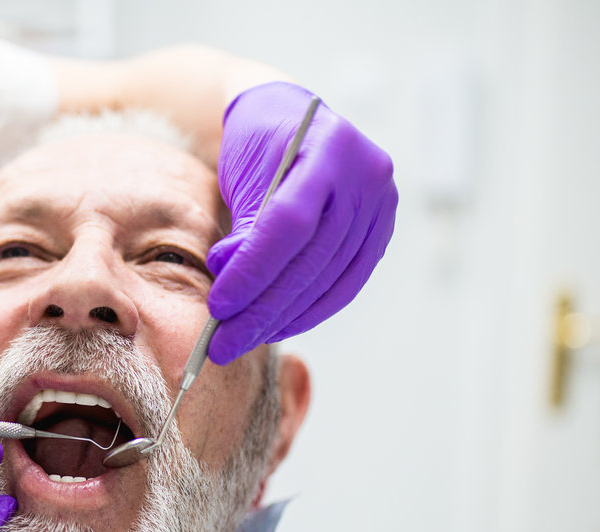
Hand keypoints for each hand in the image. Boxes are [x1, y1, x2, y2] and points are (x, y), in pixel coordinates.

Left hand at [206, 82, 397, 363]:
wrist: (293, 119)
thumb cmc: (259, 145)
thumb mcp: (244, 175)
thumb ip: (241, 230)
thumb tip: (229, 286)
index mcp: (330, 147)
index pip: (290, 223)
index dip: (252, 271)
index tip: (218, 307)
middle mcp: (366, 175)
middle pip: (312, 260)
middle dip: (262, 309)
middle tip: (222, 343)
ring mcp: (381, 205)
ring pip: (330, 281)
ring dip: (282, 319)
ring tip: (242, 339)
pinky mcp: (381, 232)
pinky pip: (345, 285)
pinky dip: (309, 312)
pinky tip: (277, 327)